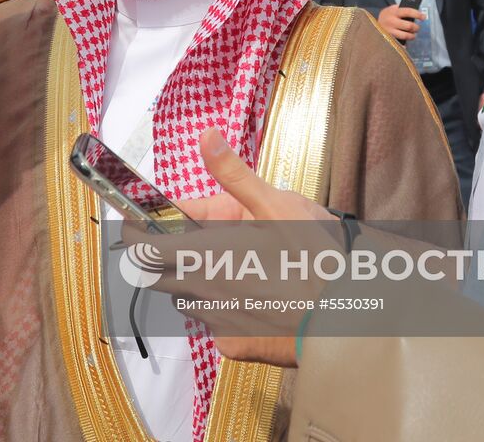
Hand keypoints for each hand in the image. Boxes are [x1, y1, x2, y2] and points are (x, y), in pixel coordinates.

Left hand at [137, 130, 337, 367]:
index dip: (132, 233)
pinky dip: (223, 306)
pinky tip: (253, 294)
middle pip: (157, 275)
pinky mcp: (233, 345)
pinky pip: (213, 323)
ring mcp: (216, 322)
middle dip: (164, 255)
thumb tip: (206, 138)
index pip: (141, 248)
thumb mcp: (276, 203)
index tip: (134, 221)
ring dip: (195, 279)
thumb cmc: (317, 260)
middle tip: (190, 238)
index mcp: (205, 254)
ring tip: (233, 264)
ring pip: (187, 297)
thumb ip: (232, 174)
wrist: (351, 318)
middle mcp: (202, 291)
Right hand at [376, 4, 424, 42]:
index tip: (423, 17)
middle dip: (416, 28)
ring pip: (406, 35)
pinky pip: (400, 43)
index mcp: (393, 12)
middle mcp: (390, 21)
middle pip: (409, 26)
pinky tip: (406, 43)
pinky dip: (405, 44)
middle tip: (417, 28)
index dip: (418, 14)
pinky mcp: (388, 39)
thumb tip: (417, 13)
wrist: (371, 24)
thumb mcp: (392, 9)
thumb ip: (402, 10)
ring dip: (412, 35)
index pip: (408, 11)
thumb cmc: (387, 16)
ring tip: (412, 34)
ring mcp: (389, 31)